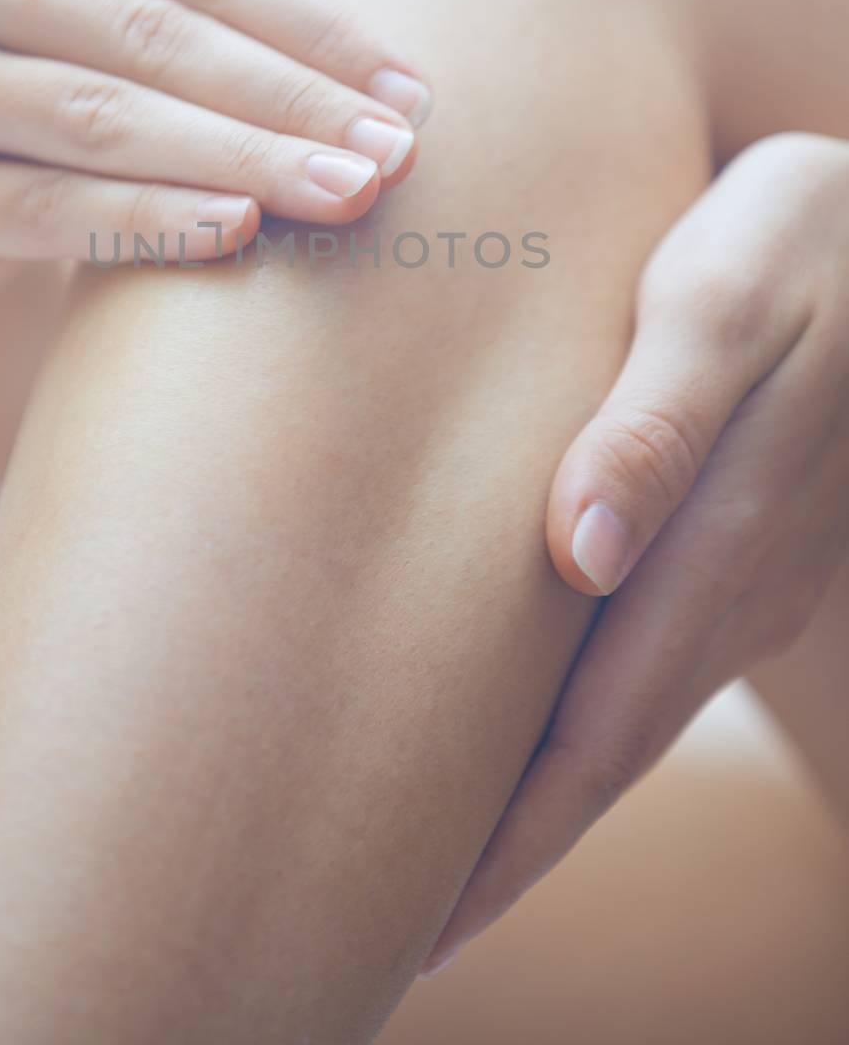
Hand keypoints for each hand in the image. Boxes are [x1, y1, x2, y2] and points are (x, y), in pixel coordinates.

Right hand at [0, 0, 428, 301]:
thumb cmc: (60, 11)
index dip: (311, 23)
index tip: (408, 90)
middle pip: (152, 37)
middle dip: (291, 102)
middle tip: (397, 157)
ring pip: (102, 122)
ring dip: (241, 162)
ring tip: (348, 194)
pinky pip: (44, 208)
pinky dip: (145, 219)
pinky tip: (236, 231)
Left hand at [424, 132, 848, 973]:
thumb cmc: (791, 244)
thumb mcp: (722, 301)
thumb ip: (655, 428)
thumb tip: (574, 556)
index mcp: (714, 546)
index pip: (591, 740)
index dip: (504, 845)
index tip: (411, 932)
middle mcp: (725, 593)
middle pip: (594, 761)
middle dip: (496, 856)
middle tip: (386, 934)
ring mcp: (738, 582)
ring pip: (615, 721)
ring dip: (529, 799)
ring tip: (428, 854)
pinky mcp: (733, 551)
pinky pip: (636, 664)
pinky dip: (566, 723)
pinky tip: (513, 727)